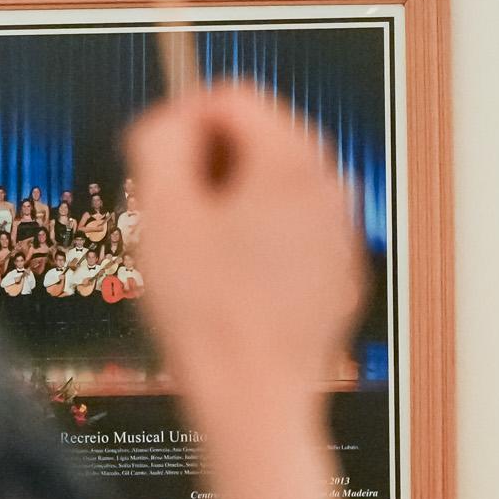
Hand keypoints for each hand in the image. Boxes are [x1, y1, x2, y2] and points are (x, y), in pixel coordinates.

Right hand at [123, 87, 362, 411]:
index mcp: (291, 163)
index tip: (159, 159)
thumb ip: (160, 141)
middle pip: (259, 140)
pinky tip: (231, 288)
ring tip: (200, 259)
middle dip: (210, 166)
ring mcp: (340, 235)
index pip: (232, 97)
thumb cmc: (209, 316)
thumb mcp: (161, 212)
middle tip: (175, 216)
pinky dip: (260, 246)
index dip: (183, 119)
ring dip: (233, 207)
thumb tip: (170, 120)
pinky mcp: (338, 275)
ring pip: (274, 190)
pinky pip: (292, 236)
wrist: (253, 401)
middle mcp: (330, 189)